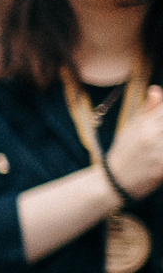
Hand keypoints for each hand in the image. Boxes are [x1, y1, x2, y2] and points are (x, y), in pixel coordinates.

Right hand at [109, 85, 162, 199]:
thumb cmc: (123, 154)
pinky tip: (161, 156)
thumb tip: (156, 90)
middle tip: (160, 135)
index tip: (161, 118)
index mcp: (145, 124)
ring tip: (160, 143)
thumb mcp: (130, 129)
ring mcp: (159, 151)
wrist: (114, 183)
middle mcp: (152, 135)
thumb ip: (147, 110)